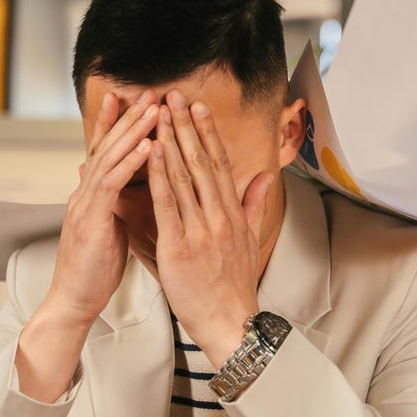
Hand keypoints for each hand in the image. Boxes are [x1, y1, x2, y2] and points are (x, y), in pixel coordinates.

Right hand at [43, 90, 159, 325]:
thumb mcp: (107, 230)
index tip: (130, 99)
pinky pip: (112, 185)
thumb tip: (124, 191)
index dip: (115, 124)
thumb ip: (113, 205)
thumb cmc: (94, 270)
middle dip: (126, 117)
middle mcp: (84, 193)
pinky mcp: (91, 220)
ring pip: (109, 157)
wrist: (73, 300)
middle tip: (146, 91)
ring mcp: (85, 204)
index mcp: (90, 196)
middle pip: (106, 145)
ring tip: (153, 109)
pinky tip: (148, 147)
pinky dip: (130, 163)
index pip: (103, 151)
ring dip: (132, 131)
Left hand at [147, 90, 272, 366]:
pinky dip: (159, 175)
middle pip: (202, 161)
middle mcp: (219, 216)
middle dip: (187, 126)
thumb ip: (255, 205)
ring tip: (160, 113)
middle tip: (175, 95)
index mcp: (233, 214)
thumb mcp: (251, 241)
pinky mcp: (180, 246)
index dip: (208, 133)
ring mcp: (200, 230)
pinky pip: (167, 204)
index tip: (198, 107)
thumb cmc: (235, 286)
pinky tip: (152, 152)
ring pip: (184, 176)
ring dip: (171, 140)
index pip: (219, 164)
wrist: (229, 321)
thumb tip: (264, 177)